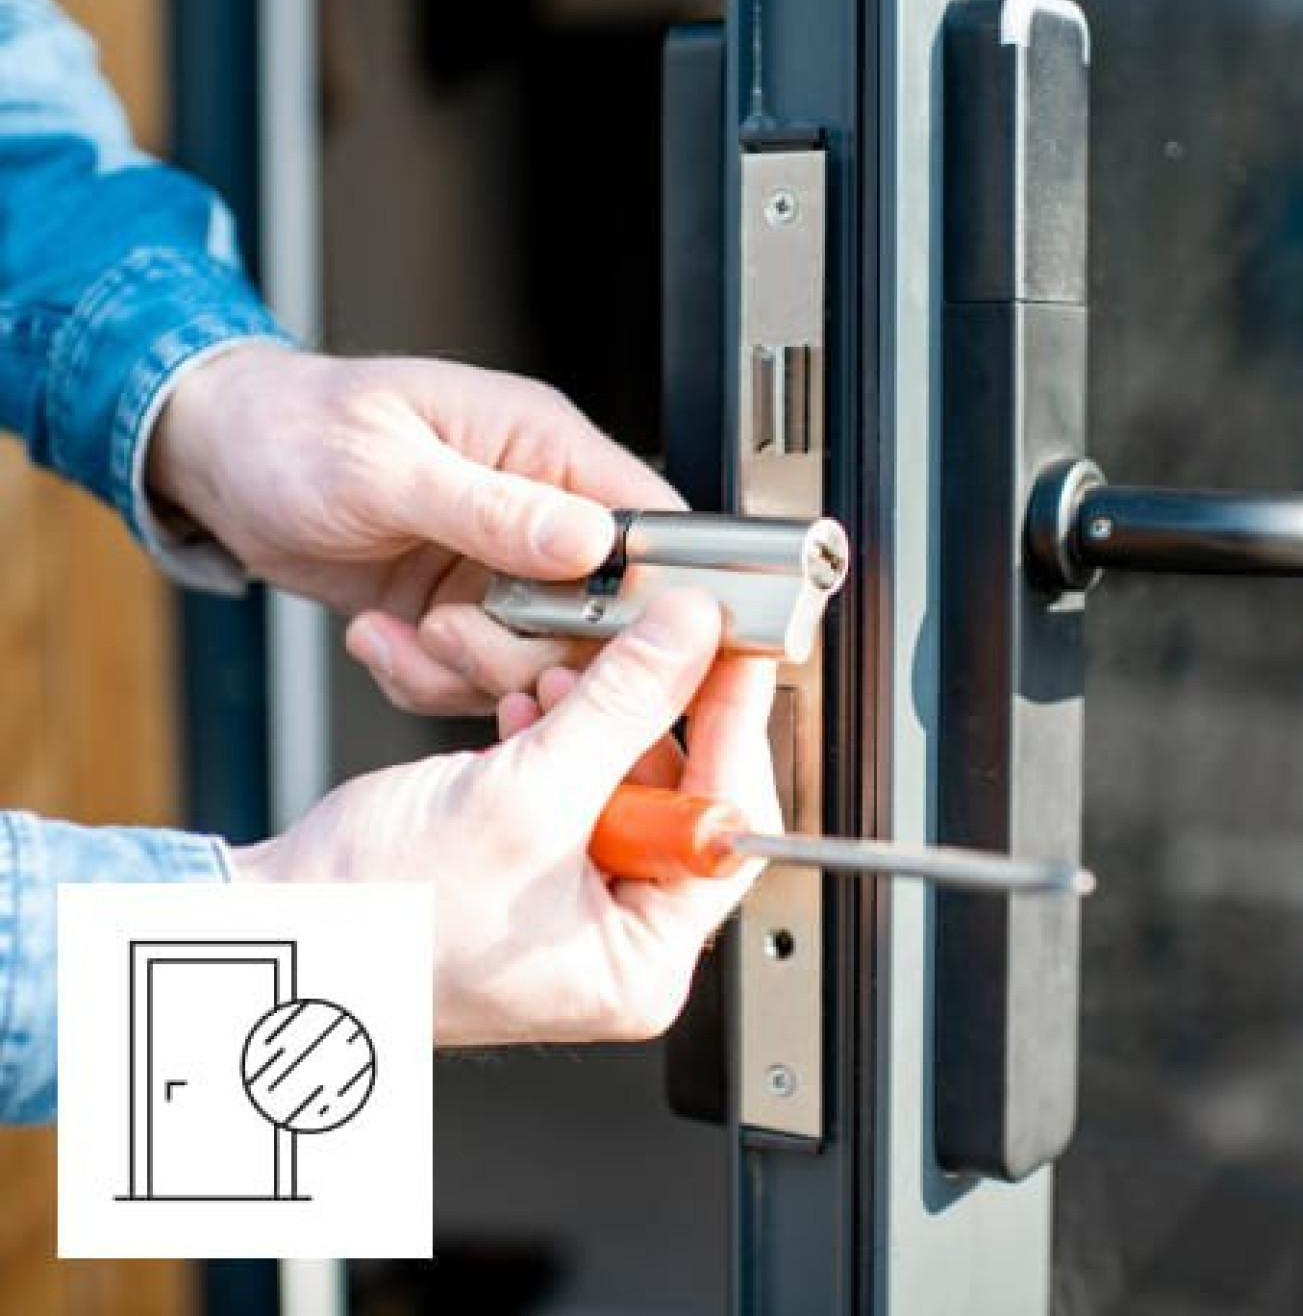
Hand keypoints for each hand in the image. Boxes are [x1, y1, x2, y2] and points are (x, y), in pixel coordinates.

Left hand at [148, 343, 680, 712]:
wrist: (220, 462)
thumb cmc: (292, 428)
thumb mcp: (384, 466)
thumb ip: (492, 507)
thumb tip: (591, 540)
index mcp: (544, 445)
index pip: (649, 522)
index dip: (650, 591)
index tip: (606, 639)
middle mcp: (537, 510)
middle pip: (602, 613)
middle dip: (532, 648)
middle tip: (456, 634)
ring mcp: (501, 568)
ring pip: (540, 658)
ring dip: (468, 668)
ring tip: (404, 634)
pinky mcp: (462, 612)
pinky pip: (478, 676)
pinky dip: (427, 679)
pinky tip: (380, 638)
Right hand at [229, 591, 778, 1044]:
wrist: (265, 928)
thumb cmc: (371, 920)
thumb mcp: (522, 798)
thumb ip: (621, 708)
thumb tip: (691, 640)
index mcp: (640, 962)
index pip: (729, 827)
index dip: (733, 727)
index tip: (736, 651)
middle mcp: (617, 940)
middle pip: (680, 794)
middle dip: (644, 712)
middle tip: (646, 642)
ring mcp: (573, 903)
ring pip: (621, 776)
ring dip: (590, 714)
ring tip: (552, 678)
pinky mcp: (532, 866)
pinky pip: (572, 783)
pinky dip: (552, 735)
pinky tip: (524, 710)